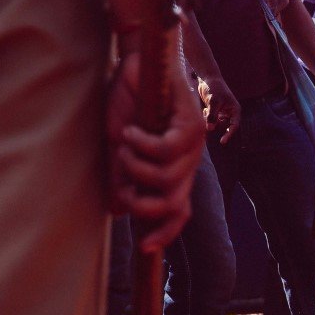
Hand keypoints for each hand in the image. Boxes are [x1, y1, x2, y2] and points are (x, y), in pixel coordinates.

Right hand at [107, 51, 203, 252]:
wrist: (138, 66)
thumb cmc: (129, 105)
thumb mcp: (119, 148)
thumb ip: (121, 178)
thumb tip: (119, 211)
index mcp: (176, 170)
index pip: (180, 211)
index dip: (167, 232)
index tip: (144, 248)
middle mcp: (190, 161)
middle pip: (173, 204)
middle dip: (141, 202)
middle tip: (122, 179)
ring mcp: (195, 145)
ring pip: (165, 179)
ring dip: (133, 166)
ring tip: (125, 143)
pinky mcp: (193, 125)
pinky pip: (163, 151)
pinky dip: (139, 143)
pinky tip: (132, 129)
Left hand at [197, 76, 241, 144]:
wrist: (207, 78)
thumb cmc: (214, 88)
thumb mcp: (213, 102)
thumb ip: (212, 116)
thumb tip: (210, 129)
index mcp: (235, 110)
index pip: (234, 125)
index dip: (229, 134)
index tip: (222, 141)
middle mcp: (230, 112)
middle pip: (226, 126)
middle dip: (217, 128)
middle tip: (209, 133)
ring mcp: (222, 112)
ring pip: (217, 123)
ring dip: (210, 122)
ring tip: (206, 112)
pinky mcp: (215, 111)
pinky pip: (212, 119)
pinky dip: (207, 118)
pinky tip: (204, 109)